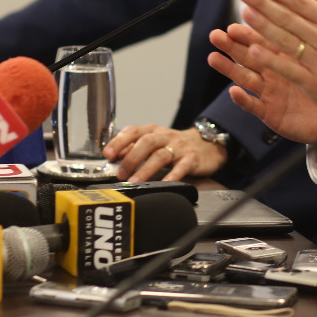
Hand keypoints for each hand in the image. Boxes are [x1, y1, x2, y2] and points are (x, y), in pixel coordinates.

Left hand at [102, 124, 225, 181]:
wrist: (208, 144)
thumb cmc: (176, 145)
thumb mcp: (155, 142)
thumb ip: (135, 147)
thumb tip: (113, 156)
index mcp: (154, 131)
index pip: (134, 131)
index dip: (119, 142)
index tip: (108, 154)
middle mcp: (166, 136)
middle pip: (146, 142)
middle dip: (131, 158)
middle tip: (121, 174)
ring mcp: (180, 147)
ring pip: (161, 155)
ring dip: (146, 169)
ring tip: (135, 182)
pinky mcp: (192, 159)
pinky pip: (181, 167)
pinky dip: (172, 176)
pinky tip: (164, 185)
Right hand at [208, 25, 316, 159]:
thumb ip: (306, 39)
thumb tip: (302, 12)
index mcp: (284, 59)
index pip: (264, 41)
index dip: (250, 31)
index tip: (239, 17)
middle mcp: (273, 74)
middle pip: (248, 57)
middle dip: (231, 46)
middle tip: (215, 34)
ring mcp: (270, 94)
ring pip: (246, 79)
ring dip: (229, 69)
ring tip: (213, 58)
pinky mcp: (271, 114)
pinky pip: (255, 107)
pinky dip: (244, 100)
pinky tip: (233, 92)